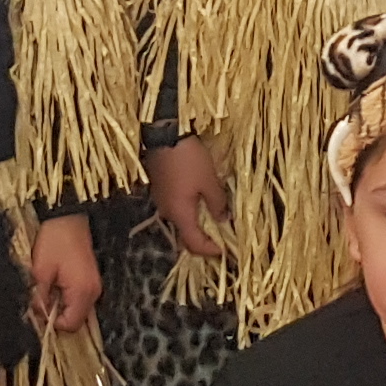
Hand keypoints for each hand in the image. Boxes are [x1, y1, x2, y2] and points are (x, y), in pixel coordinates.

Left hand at [28, 212, 98, 333]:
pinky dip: (66, 296)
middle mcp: (93, 293)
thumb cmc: (55, 241)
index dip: (52, 323)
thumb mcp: (40, 271)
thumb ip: (39, 298)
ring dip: (61, 305)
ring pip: (76, 309)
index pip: (70, 325)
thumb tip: (37, 315)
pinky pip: (79, 298)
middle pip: (75, 320)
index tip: (38, 310)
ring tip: (47, 288)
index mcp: (82, 293)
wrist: (68, 216)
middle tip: (40, 299)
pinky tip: (55, 282)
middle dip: (56, 314)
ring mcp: (94, 286)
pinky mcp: (90, 279)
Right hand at [145, 136, 227, 258]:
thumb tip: (224, 221)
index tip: (225, 251)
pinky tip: (201, 204)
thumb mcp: (210, 181)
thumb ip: (218, 204)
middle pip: (185, 236)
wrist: (164, 133)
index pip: (194, 244)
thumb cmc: (189, 159)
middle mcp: (167, 212)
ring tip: (214, 221)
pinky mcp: (160, 188)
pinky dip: (189, 212)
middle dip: (203, 241)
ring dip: (197, 225)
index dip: (210, 251)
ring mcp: (161, 200)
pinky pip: (176, 208)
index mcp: (179, 214)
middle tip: (221, 240)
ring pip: (180, 221)